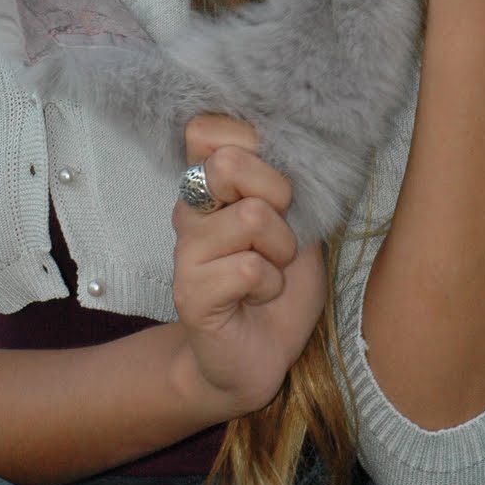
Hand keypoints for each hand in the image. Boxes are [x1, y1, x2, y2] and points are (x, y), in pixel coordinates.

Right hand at [171, 114, 325, 417]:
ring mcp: (185, 251)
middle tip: (281, 230)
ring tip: (273, 269)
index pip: (205, 129)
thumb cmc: (281, 281)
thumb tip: (300, 142)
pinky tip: (260, 296)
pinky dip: (271, 284)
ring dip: (282, 249)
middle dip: (277, 194)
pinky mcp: (190, 292)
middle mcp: (189, 210)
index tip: (273, 181)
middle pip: (227, 164)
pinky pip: (250, 268)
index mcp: (209, 185)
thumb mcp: (296, 220)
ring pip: (251, 217)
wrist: (261, 356)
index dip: (248, 142)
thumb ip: (287, 181)